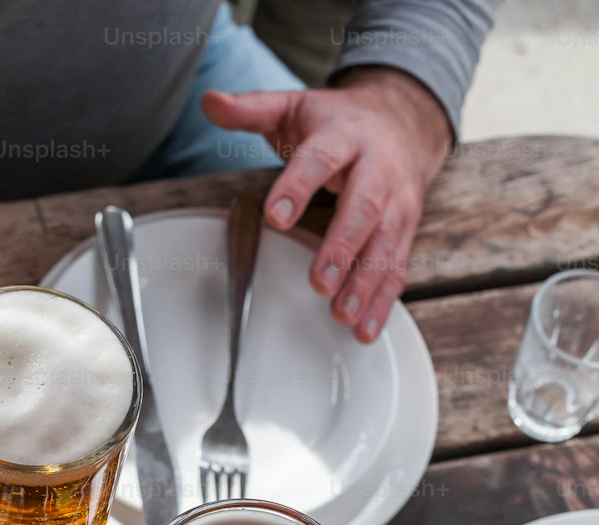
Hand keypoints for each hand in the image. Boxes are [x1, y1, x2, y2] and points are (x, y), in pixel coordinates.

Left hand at [203, 69, 450, 341]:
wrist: (404, 122)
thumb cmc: (339, 124)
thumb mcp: (296, 106)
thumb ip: (252, 109)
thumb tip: (211, 102)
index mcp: (345, 137)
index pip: (320, 160)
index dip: (298, 186)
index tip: (275, 215)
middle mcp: (377, 170)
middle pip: (363, 209)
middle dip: (342, 248)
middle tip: (320, 282)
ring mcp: (396, 203)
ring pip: (384, 245)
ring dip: (365, 284)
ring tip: (342, 315)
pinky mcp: (404, 231)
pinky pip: (396, 268)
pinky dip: (382, 302)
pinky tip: (364, 330)